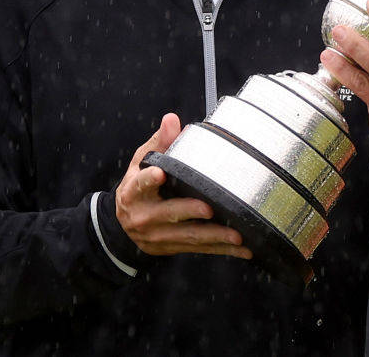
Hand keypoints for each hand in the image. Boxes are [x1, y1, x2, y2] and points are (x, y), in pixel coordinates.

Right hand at [115, 113, 251, 259]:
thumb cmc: (138, 187)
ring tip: (236, 236)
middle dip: (189, 211)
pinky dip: (222, 250)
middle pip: (169, 214)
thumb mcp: (141, 162)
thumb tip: (172, 119)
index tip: (160, 174)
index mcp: (135, 192)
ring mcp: (159, 236)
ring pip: (189, 236)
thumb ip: (159, 142)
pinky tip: (243, 250)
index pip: (141, 184)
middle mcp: (145, 216)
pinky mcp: (174, 247)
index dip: (149, 180)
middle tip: (209, 208)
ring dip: (214, 237)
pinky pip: (200, 250)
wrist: (125, 225)